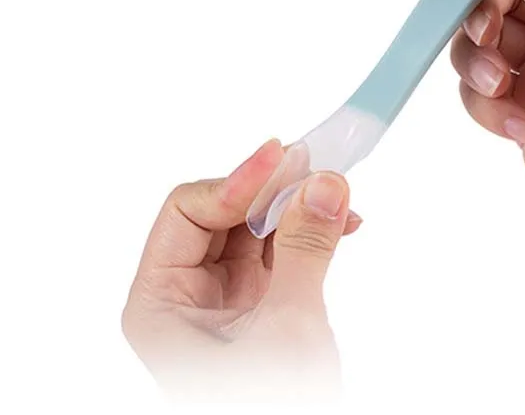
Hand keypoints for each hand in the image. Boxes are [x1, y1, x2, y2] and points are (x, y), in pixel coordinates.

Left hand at [122, 139, 360, 403]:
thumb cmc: (270, 408)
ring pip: (254, 224)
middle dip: (272, 188)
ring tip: (338, 193)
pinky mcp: (259, 300)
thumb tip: (323, 184)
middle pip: (222, 210)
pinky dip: (310, 229)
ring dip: (297, 204)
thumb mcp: (287, 330)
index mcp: (160, 302)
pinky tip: (342, 224)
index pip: (188, 210)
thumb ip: (304, 250)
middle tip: (318, 165)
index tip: (283, 156)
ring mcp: (224, 295)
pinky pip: (280, 245)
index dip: (236, 179)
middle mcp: (185, 292)